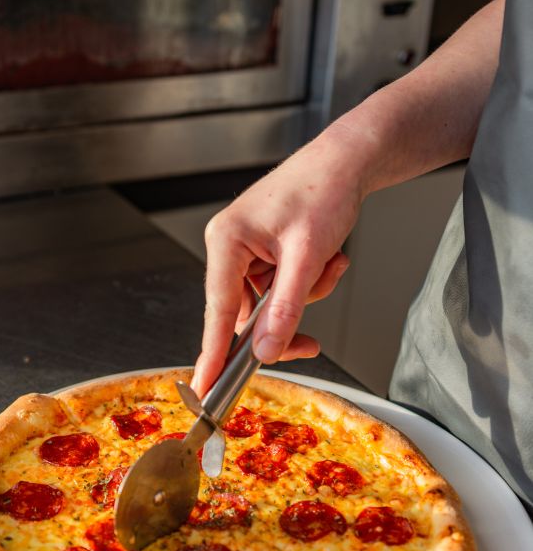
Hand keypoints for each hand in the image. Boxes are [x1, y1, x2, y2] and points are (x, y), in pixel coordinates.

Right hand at [191, 129, 367, 396]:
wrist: (347, 161)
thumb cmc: (323, 190)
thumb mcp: (307, 257)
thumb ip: (285, 308)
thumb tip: (265, 350)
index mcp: (226, 241)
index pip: (217, 311)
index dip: (212, 355)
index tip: (203, 389)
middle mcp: (229, 247)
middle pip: (246, 314)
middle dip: (285, 319)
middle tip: (310, 343)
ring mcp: (246, 252)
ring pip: (270, 305)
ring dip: (306, 294)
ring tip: (328, 263)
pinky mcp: (265, 254)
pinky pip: (283, 290)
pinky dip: (308, 283)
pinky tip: (327, 258)